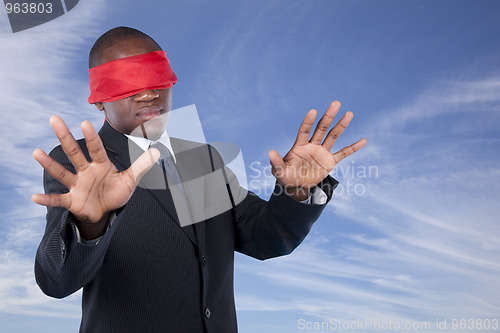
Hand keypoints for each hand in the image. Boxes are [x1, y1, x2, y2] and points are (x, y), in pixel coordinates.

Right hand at [32, 116, 158, 238]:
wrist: (105, 212)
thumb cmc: (116, 192)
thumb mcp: (131, 180)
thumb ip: (141, 166)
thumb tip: (157, 151)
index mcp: (100, 164)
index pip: (96, 148)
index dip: (92, 137)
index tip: (84, 122)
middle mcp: (86, 171)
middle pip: (74, 152)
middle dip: (65, 137)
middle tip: (54, 119)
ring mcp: (77, 185)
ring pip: (62, 172)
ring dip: (49, 163)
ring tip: (36, 152)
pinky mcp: (72, 200)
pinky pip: (58, 199)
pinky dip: (47, 199)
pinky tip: (34, 197)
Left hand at [269, 101, 366, 200]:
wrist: (296, 186)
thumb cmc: (285, 176)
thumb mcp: (279, 171)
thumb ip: (276, 162)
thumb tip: (270, 153)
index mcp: (299, 146)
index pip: (304, 130)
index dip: (308, 121)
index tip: (313, 111)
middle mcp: (312, 146)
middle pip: (321, 128)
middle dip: (328, 116)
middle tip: (336, 103)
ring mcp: (322, 152)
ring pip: (333, 136)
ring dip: (341, 126)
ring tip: (349, 113)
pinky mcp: (330, 161)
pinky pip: (343, 153)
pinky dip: (353, 148)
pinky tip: (363, 140)